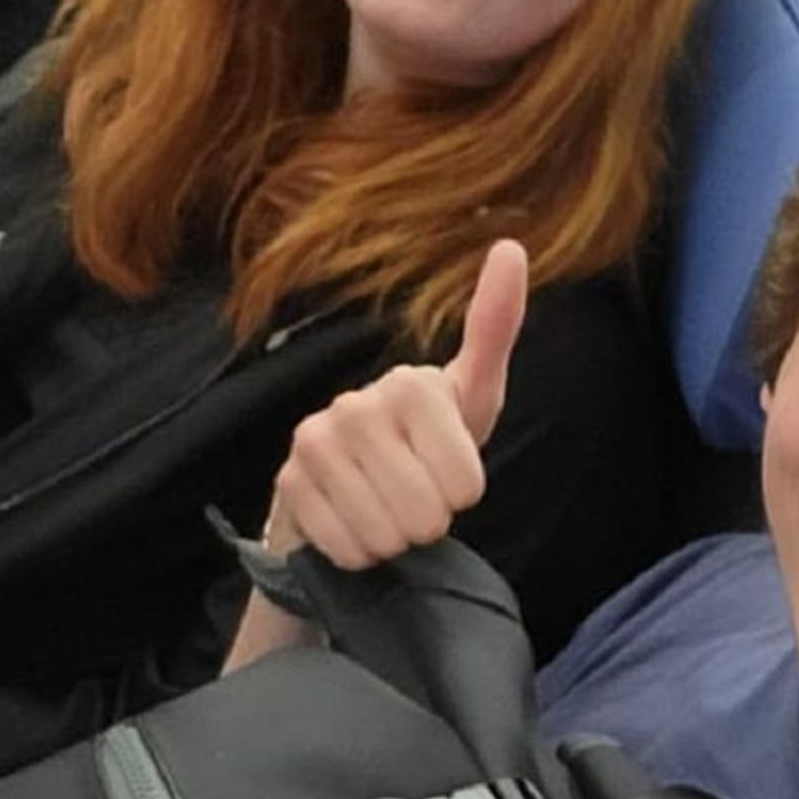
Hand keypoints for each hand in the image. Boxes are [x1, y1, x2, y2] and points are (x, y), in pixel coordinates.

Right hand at [264, 238, 526, 566]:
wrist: (352, 488)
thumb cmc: (426, 442)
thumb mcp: (471, 397)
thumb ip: (494, 330)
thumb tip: (510, 246)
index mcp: (411, 384)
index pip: (465, 484)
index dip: (462, 495)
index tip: (451, 477)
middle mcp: (355, 404)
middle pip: (426, 513)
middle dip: (428, 522)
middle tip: (415, 500)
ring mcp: (314, 442)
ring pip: (384, 534)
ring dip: (393, 540)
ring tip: (385, 511)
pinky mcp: (288, 483)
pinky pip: (345, 547)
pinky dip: (358, 552)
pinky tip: (353, 524)